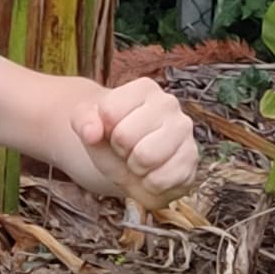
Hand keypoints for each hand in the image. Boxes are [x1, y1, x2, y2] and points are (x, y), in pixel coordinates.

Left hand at [52, 70, 198, 205]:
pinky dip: (149, 184)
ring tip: (139, 161)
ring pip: (145, 157)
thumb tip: (92, 133)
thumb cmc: (111, 139)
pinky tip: (153, 174)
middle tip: (126, 150)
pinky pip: (160, 179)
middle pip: (125, 136)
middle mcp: (169, 104)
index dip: (103, 130)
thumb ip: (82, 122)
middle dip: (120, 150)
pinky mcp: (191, 160)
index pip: (109, 112)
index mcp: (144, 89)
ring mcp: (184, 131)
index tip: (111, 131)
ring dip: (135, 168)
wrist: (133, 165)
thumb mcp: (89, 126)